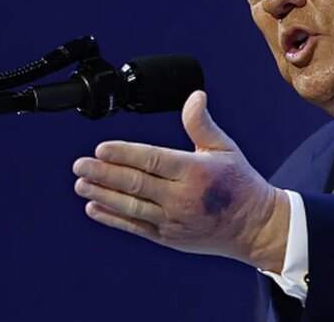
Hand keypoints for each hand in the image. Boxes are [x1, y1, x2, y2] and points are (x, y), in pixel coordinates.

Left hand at [72, 90, 289, 271]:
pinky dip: (113, 218)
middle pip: (135, 184)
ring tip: (81, 184)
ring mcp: (174, 220)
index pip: (152, 159)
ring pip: (131, 206)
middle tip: (80, 165)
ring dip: (102, 195)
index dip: (124, 154)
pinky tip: (94, 208)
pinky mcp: (169, 237)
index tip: (101, 148)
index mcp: (196, 171)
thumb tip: (195, 96)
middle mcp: (182, 198)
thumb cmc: (239, 183)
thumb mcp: (225, 148)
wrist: (253, 227)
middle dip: (104, 174)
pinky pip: (135, 227)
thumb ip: (201, 124)